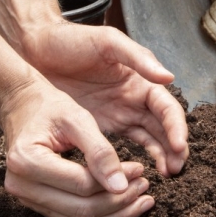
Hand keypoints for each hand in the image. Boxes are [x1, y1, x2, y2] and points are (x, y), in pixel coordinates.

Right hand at [0, 78, 155, 216]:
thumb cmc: (50, 108)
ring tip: (143, 203)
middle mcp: (22, 186)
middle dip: (120, 203)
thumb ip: (99, 151)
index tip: (141, 169)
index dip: (116, 181)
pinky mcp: (39, 206)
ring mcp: (28, 200)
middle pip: (81, 210)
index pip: (82, 184)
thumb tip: (121, 187)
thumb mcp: (76, 118)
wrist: (23, 109)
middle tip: (146, 187)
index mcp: (27, 161)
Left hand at [18, 20, 189, 176]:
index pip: (167, 108)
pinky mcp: (101, 127)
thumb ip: (138, 58)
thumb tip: (169, 77)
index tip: (179, 146)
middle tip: (175, 170)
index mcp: (141, 80)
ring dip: (161, 157)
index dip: (176, 127)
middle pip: (163, 128)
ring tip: (167, 176)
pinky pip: (125, 147)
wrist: (36, 49)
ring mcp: (119, 115)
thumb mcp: (107, 42)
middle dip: (174, 149)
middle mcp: (135, 100)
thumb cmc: (72, 40)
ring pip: (149, 140)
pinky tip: (139, 174)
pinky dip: (136, 160)